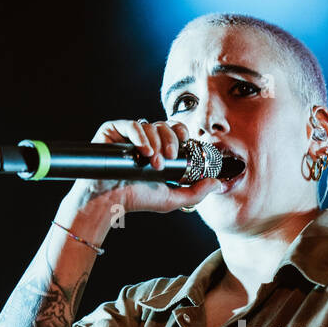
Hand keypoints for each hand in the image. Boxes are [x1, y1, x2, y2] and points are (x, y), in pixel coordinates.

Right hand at [58, 119, 223, 225]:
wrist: (110, 202)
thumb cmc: (137, 199)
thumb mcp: (172, 198)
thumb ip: (196, 192)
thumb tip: (217, 184)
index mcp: (159, 148)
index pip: (176, 131)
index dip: (183, 134)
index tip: (186, 146)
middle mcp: (145, 138)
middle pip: (165, 125)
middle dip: (172, 140)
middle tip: (171, 158)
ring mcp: (129, 134)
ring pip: (150, 125)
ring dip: (157, 143)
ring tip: (154, 164)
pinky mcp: (113, 131)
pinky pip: (131, 124)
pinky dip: (140, 136)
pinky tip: (144, 151)